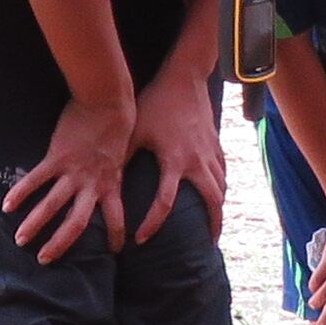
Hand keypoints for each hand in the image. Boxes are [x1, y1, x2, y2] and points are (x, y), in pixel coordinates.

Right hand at [3, 95, 137, 262]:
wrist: (107, 100)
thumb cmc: (120, 121)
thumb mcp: (124, 152)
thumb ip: (116, 168)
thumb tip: (114, 175)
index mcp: (111, 183)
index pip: (116, 217)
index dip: (116, 235)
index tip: (116, 250)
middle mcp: (91, 183)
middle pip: (76, 223)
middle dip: (60, 243)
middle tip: (45, 260)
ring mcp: (72, 172)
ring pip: (51, 205)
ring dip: (35, 224)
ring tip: (20, 240)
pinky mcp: (56, 157)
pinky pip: (36, 179)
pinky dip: (21, 192)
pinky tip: (7, 205)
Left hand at [128, 63, 227, 245]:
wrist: (184, 78)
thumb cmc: (155, 102)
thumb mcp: (133, 129)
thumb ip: (121, 156)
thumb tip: (102, 181)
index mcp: (174, 160)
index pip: (165, 202)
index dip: (152, 223)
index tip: (140, 239)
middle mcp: (197, 161)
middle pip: (212, 201)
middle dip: (212, 225)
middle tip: (207, 246)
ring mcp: (210, 153)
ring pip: (221, 188)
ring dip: (219, 208)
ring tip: (214, 226)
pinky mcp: (216, 144)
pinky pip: (223, 172)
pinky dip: (221, 187)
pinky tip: (217, 194)